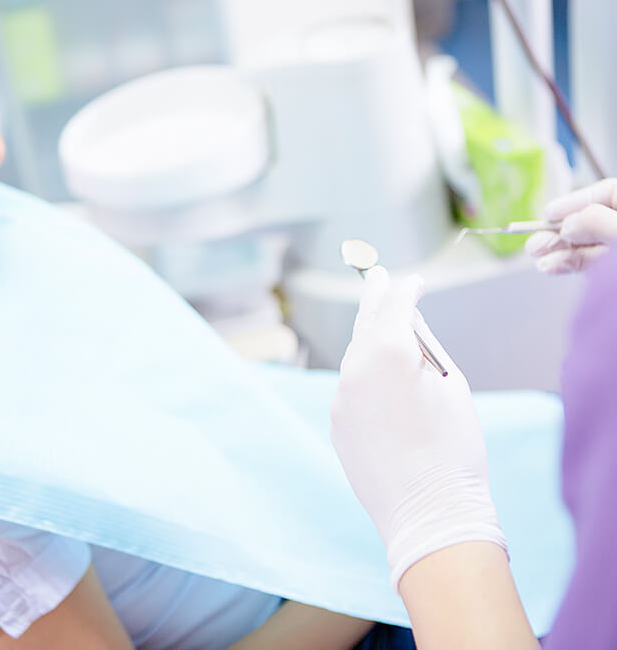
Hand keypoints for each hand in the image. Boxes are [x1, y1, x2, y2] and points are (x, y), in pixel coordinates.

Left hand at [331, 267, 505, 588]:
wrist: (430, 513)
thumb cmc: (453, 449)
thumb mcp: (451, 385)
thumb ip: (423, 348)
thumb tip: (405, 329)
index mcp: (386, 353)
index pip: (393, 306)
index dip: (405, 290)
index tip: (412, 281)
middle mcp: (353, 370)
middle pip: (365, 325)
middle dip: (374, 300)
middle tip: (376, 276)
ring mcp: (340, 399)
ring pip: (355, 358)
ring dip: (369, 342)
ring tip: (382, 325)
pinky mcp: (337, 425)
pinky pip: (351, 389)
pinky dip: (364, 377)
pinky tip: (379, 380)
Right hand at [526, 178, 616, 273]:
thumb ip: (595, 222)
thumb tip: (568, 225)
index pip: (605, 192)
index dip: (573, 202)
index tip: (549, 213)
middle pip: (591, 221)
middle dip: (559, 232)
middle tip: (535, 242)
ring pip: (589, 245)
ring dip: (560, 252)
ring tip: (538, 258)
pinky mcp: (615, 269)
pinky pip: (594, 263)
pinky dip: (571, 265)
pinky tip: (552, 266)